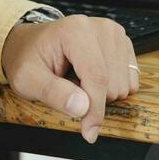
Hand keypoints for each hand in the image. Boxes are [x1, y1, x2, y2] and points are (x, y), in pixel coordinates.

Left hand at [0, 15, 138, 142]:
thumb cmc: (28, 58)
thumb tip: (82, 107)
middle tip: (69, 90)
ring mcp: (112, 33)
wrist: (30, 44)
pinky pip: (130, 78)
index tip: (88, 132)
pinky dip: (113, 86)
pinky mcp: (121, 42)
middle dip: (94, 99)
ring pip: (124, 83)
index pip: (96, 77)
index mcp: (75, 31)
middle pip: (112, 83)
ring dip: (103, 93)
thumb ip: (53, 93)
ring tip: (79, 82)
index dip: (95, 110)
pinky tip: (92, 78)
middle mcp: (98, 27)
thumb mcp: (28, 80)